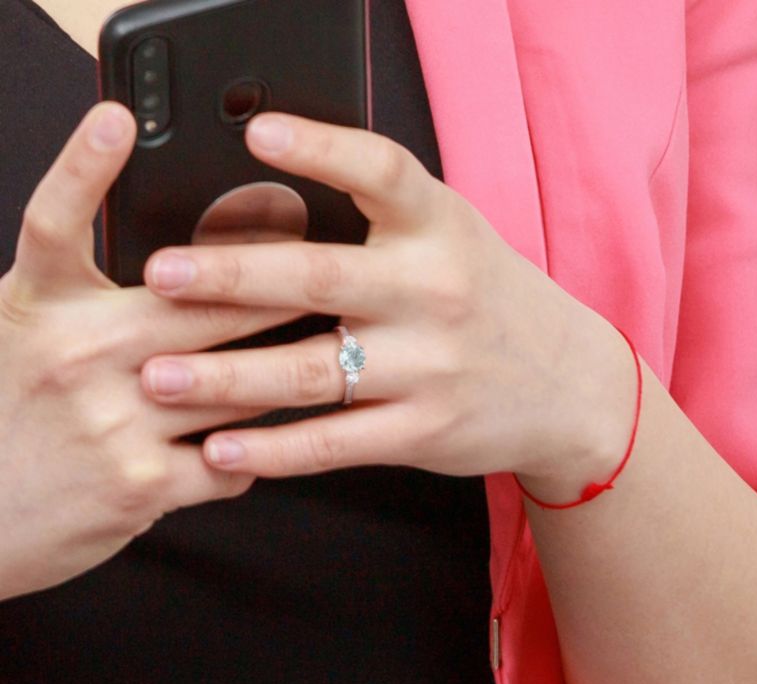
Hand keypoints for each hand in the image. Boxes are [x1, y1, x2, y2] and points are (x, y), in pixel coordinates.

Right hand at [0, 104, 294, 598]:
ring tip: (322, 361)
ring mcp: (112, 423)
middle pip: (201, 304)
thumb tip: (169, 270)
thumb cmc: (4, 422)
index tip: (117, 119)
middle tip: (326, 272)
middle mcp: (78, 356)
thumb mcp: (20, 341)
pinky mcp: (139, 486)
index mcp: (42, 310)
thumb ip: (79, 301)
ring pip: (235, 384)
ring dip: (279, 377)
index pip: (56, 222)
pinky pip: (229, 462)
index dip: (83, 166)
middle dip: (274, 291)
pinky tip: (250, 452)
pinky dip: (247, 457)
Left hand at [141, 113, 636, 497]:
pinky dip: (275, 449)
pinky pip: (337, 442)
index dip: (321, 149)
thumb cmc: (492, 302)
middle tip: (161, 276)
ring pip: (314, 371)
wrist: (570, 386)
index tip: (256, 135)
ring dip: (229, 376)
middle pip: (322, 278)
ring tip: (159, 376)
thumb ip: (386, 221)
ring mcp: (432, 368)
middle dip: (233, 278)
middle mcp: (436, 293)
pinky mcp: (426, 430)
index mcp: (440, 229)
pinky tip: (224, 447)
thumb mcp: (455, 240)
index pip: (382, 172)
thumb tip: (272, 204)